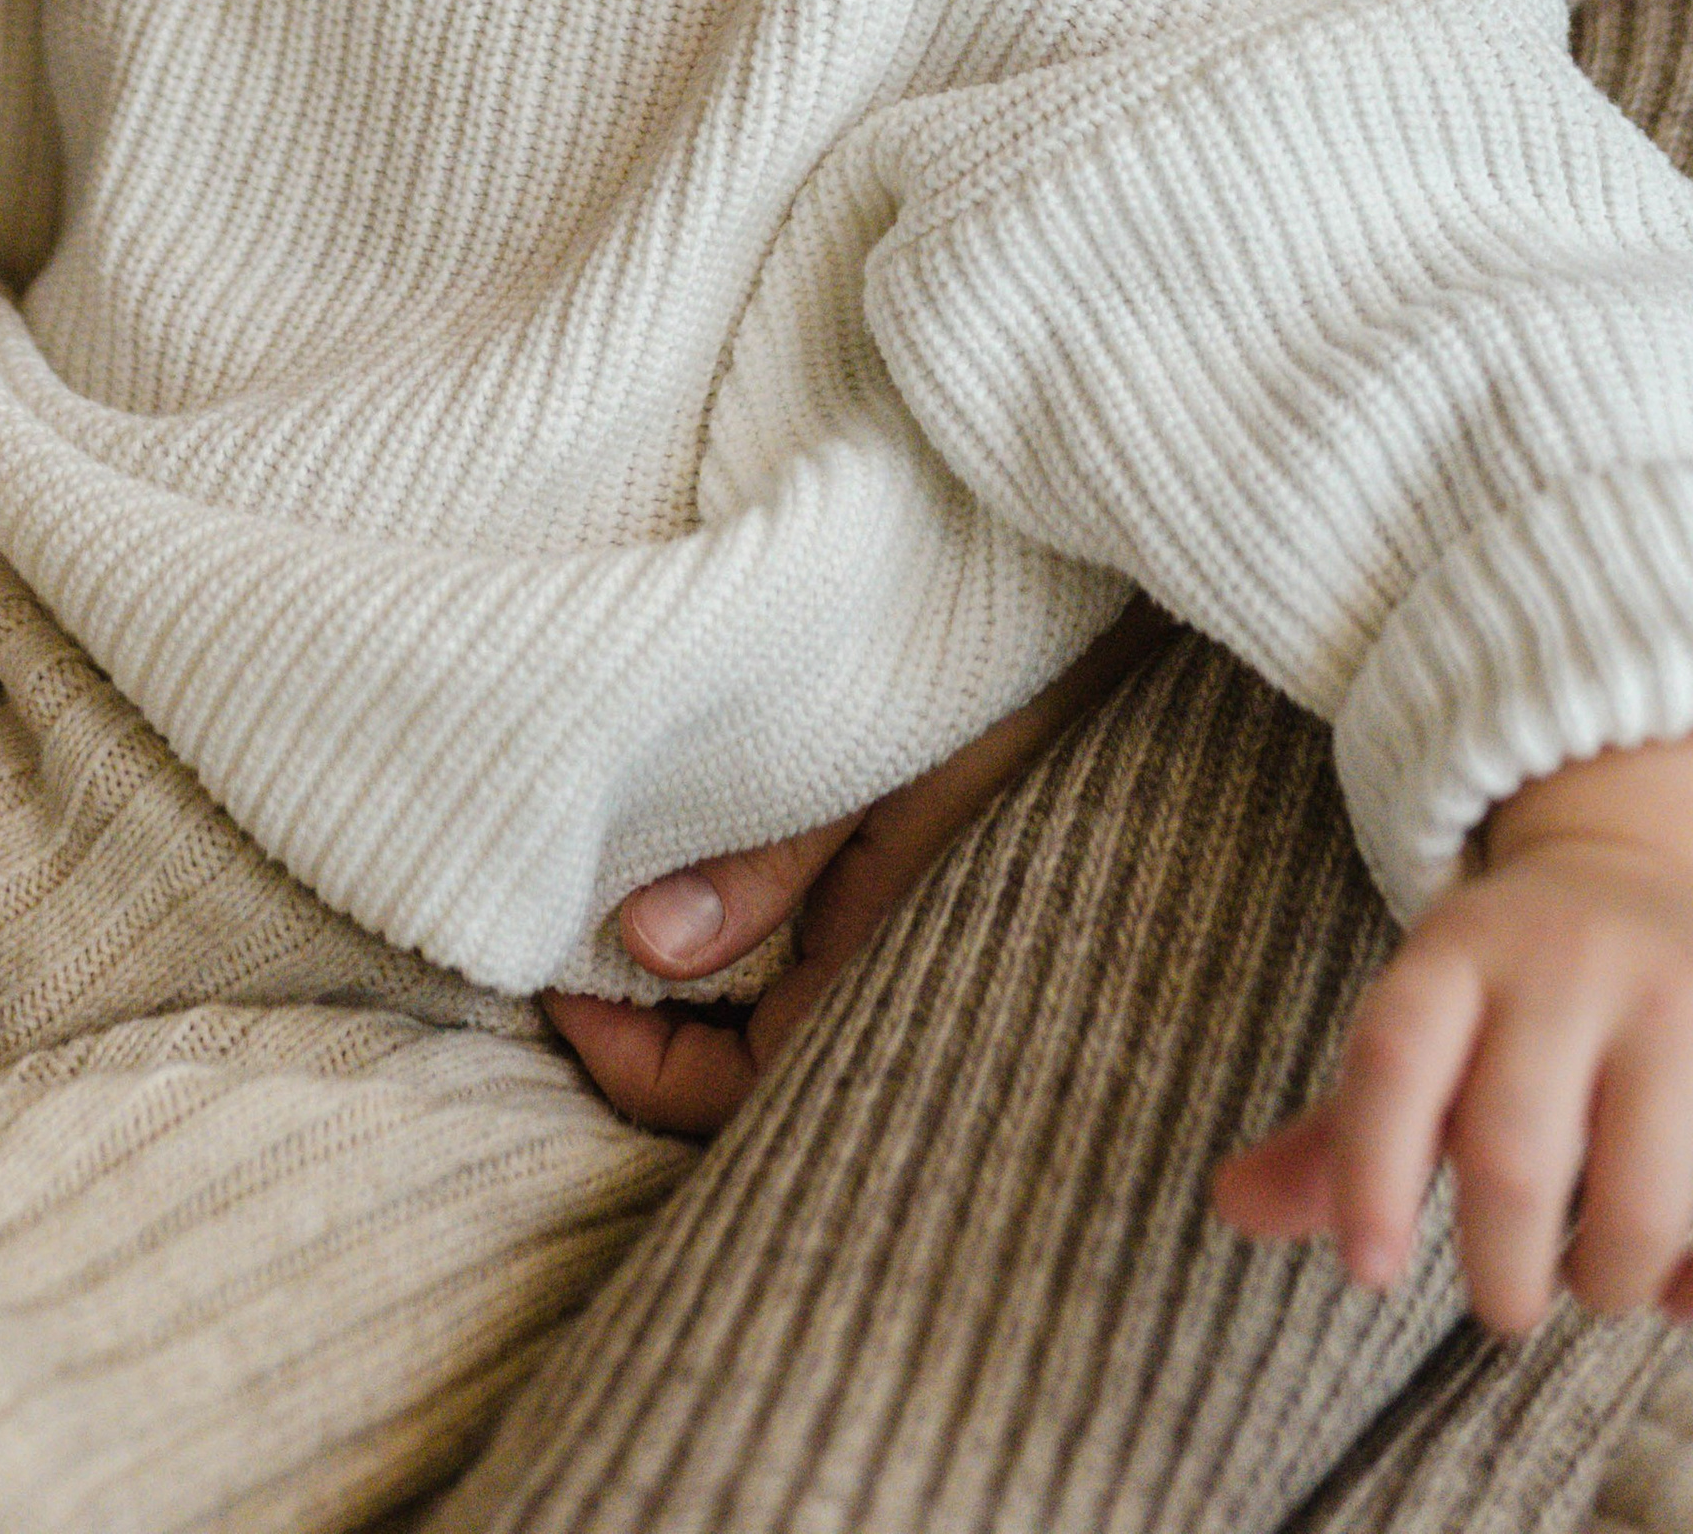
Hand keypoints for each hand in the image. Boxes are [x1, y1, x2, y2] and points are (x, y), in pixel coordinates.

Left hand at [544, 600, 1174, 1135]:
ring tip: (615, 865)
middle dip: (649, 1009)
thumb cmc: (1021, 677)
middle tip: (561, 917)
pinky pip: (815, 918)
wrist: (1139, 601)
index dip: (628, 1059)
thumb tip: (643, 947)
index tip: (553, 978)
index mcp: (893, 979)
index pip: (731, 1091)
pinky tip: (704, 825)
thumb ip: (773, 856)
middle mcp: (900, 971)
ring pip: (773, 983)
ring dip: (692, 943)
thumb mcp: (886, 759)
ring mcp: (911, 917)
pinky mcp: (922, 857)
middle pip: (744, 1052)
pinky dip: (746, 890)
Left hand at [1214, 724, 1692, 1335]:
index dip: (1367, 1176)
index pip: (1392, 1060)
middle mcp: (1567, 962)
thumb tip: (1231, 1210)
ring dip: (1607, 1281)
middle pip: (1512, 1149)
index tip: (1369, 1274)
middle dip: (1500, 1270)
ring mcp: (1680, 1000)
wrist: (1656, 862)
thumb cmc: (1514, 985)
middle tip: (1502, 1302)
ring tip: (1593, 1281)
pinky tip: (1687, 1294)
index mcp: (1456, 952)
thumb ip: (1340, 1128)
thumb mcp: (1421, 1019)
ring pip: (1642, 1196)